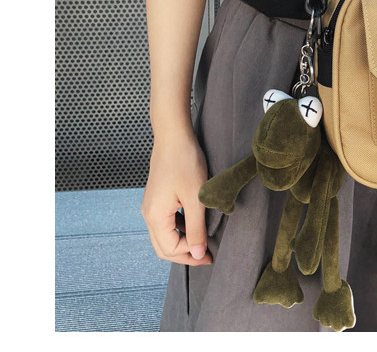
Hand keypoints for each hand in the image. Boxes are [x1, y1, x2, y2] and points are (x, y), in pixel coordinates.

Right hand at [141, 130, 212, 265]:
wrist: (174, 136)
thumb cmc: (184, 163)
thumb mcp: (195, 198)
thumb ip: (196, 228)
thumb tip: (198, 254)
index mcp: (155, 216)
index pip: (170, 249)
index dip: (190, 256)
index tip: (210, 255)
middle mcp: (149, 214)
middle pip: (163, 246)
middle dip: (185, 254)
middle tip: (206, 256)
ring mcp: (151, 205)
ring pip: (164, 235)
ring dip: (182, 242)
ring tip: (203, 243)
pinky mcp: (157, 198)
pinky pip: (166, 222)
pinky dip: (180, 229)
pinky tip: (195, 225)